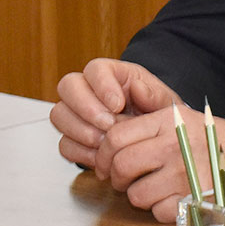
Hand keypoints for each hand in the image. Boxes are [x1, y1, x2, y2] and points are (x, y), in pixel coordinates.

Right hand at [51, 59, 178, 172]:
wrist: (154, 140)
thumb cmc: (157, 114)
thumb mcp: (164, 103)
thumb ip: (154, 95)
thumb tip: (138, 88)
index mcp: (112, 74)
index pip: (95, 68)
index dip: (102, 85)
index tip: (118, 105)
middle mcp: (89, 89)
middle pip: (68, 86)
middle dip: (86, 108)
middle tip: (109, 125)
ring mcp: (76, 114)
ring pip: (59, 115)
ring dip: (82, 131)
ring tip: (107, 142)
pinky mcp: (72, 138)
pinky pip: (64, 144)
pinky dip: (81, 152)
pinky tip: (101, 156)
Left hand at [98, 105, 224, 223]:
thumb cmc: (217, 140)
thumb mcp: (183, 120)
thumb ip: (148, 128)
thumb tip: (107, 145)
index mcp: (169, 121)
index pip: (115, 137)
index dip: (102, 155)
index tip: (105, 164)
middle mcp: (174, 145)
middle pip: (120, 166)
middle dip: (116, 179)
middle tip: (124, 181)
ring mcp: (183, 173)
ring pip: (135, 194)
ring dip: (139, 197)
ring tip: (154, 189)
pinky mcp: (193, 198)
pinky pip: (157, 212)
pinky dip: (162, 211)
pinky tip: (175, 199)